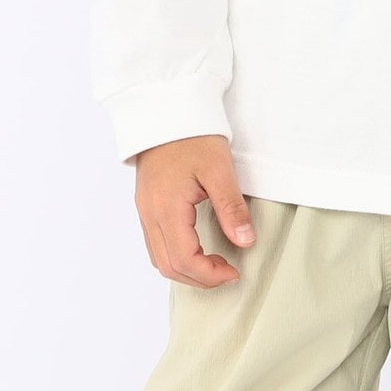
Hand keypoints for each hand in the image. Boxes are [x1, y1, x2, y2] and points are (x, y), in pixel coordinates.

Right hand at [134, 136, 255, 288]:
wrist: (166, 111)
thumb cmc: (192, 136)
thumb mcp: (220, 170)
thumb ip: (232, 208)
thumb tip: (246, 242)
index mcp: (167, 208)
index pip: (184, 260)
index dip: (210, 275)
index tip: (234, 272)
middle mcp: (150, 214)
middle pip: (169, 267)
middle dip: (200, 279)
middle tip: (228, 273)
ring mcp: (145, 211)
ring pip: (160, 259)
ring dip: (187, 271)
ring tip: (215, 265)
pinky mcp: (146, 207)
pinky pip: (156, 245)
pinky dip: (177, 257)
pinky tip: (198, 251)